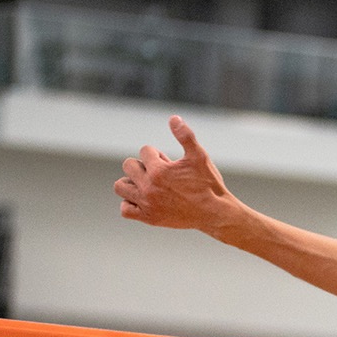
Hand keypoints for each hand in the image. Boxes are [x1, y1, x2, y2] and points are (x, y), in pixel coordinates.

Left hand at [113, 116, 238, 232]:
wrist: (215, 213)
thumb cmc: (208, 184)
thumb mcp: (199, 157)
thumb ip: (185, 136)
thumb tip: (174, 117)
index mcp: (159, 170)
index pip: (144, 151)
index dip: (158, 154)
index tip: (170, 163)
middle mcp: (149, 187)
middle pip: (129, 165)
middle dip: (143, 165)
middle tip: (160, 173)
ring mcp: (147, 204)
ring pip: (120, 186)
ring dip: (131, 182)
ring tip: (147, 184)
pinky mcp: (149, 218)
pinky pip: (125, 209)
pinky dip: (130, 203)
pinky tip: (143, 199)